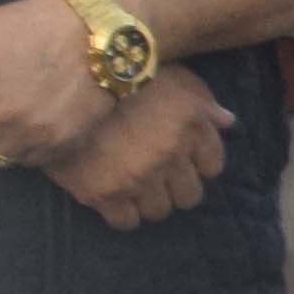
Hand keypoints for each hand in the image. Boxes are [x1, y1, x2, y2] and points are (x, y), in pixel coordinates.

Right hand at [43, 72, 231, 228]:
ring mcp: (138, 176)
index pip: (213, 165)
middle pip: (189, 196)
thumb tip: (227, 122)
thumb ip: (202, 101)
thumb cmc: (124, 71)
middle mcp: (170, 155)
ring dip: (149, 202)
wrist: (66, 78)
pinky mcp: (103, 192)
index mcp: (191, 125)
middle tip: (157, 177)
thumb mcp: (174, 75)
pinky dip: (123, 214)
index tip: (182, 161)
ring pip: (159, 211)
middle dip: (175, 188)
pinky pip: (126, 222)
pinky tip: (114, 198)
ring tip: (133, 186)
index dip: (198, 165)